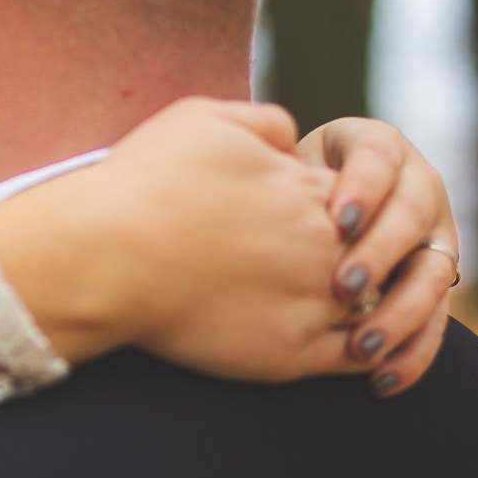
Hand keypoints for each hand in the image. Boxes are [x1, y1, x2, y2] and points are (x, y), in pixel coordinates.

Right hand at [0, 97, 362, 382]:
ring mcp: (313, 304)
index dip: (340, 212)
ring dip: (363, 308)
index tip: (304, 222)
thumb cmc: (143, 183)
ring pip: (373, 308)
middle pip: (375, 255)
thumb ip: (265, 121)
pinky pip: (352, 358)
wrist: (102, 256)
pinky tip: (333, 344)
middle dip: (358, 261)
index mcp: (311, 190)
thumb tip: (294, 139)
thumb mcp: (204, 118)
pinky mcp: (290, 357)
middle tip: (330, 268)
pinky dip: (358, 352)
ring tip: (330, 308)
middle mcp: (326, 247)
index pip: (361, 203)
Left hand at [296, 116, 459, 396]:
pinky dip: (411, 354)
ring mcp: (432, 239)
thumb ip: (269, 153)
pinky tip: (379, 380)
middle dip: (380, 253)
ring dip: (400, 313)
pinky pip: (434, 322)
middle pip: (412, 216)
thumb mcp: (273, 161)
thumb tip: (265, 159)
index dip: (363, 188)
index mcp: (379, 148)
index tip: (334, 220)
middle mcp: (417, 189)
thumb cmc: (273, 189)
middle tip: (343, 288)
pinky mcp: (432, 286)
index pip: (379, 159)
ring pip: (433, 275)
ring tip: (360, 346)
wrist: (296, 217)